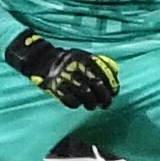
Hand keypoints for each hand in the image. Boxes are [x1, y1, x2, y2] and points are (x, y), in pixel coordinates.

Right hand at [5, 31, 119, 110]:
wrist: (44, 61)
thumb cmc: (69, 60)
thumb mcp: (84, 55)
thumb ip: (99, 64)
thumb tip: (115, 74)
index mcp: (86, 60)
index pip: (104, 76)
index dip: (112, 86)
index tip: (114, 93)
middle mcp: (77, 69)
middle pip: (97, 88)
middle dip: (105, 98)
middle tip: (106, 104)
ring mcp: (67, 80)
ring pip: (86, 97)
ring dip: (92, 104)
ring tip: (92, 105)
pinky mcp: (58, 89)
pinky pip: (72, 102)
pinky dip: (77, 105)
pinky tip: (79, 103)